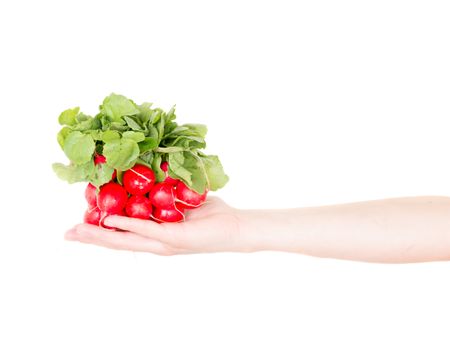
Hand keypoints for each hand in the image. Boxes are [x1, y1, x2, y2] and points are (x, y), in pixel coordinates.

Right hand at [65, 197, 244, 254]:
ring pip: (126, 239)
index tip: (78, 224)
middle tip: (67, 233)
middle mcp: (156, 243)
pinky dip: (127, 224)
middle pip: (118, 241)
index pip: (123, 234)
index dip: (100, 231)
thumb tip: (151, 175)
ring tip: (78, 231)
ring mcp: (164, 243)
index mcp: (156, 234)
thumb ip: (165, 194)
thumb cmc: (212, 214)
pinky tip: (110, 221)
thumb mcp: (182, 200)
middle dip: (92, 237)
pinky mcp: (174, 238)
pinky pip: (147, 229)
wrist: (236, 227)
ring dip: (100, 234)